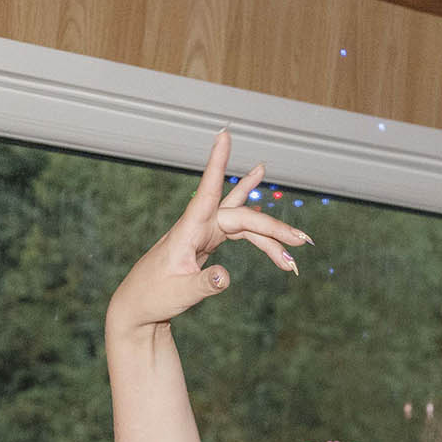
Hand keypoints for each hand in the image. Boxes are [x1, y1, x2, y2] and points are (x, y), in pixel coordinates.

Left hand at [107, 130, 311, 331]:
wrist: (138, 307)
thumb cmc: (153, 297)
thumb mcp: (179, 294)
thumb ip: (204, 285)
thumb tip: (226, 277)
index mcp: (188, 230)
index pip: (207, 190)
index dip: (217, 163)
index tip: (224, 134)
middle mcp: (198, 225)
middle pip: (242, 217)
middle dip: (274, 228)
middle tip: (302, 241)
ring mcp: (203, 232)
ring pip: (244, 225)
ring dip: (270, 236)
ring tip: (297, 244)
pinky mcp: (206, 241)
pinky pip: (239, 232)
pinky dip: (258, 238)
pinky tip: (269, 221)